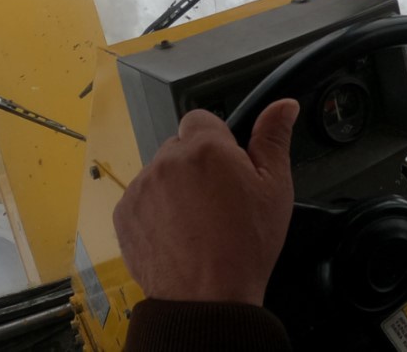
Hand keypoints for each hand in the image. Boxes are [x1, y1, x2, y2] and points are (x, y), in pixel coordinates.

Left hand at [113, 99, 298, 304]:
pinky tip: (177, 233)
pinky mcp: (124, 213)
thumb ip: (273, 139)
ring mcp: (141, 187)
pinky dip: (155, 211)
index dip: (218, 142)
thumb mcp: (275, 189)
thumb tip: (282, 106)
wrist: (206, 299)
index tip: (227, 166)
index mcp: (205, 149)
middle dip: (196, 164)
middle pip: (180, 146)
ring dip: (174, 187)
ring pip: (160, 172)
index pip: (202, 118)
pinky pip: (141, 198)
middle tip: (217, 200)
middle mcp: (167, 161)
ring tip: (197, 222)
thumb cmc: (243, 248)